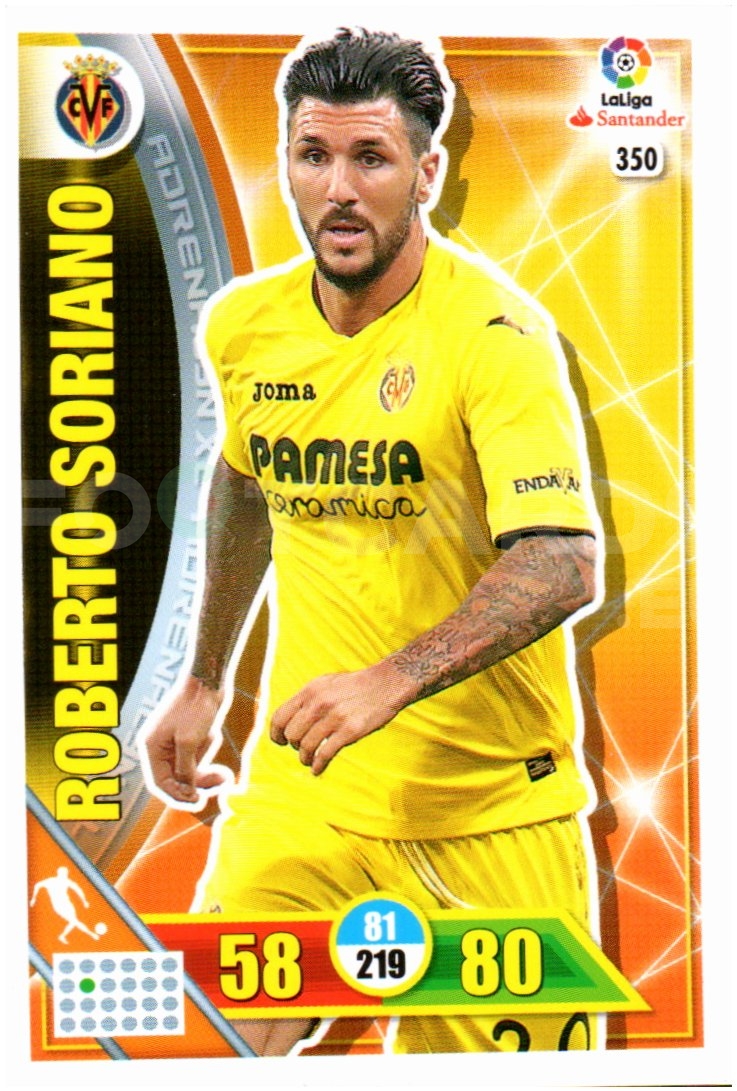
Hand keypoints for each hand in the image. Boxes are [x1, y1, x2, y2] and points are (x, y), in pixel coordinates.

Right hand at [143, 676, 226, 805]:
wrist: (207, 680)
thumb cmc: (195, 707)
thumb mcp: (189, 742)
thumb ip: (185, 769)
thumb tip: (186, 791)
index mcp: (152, 747)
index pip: (160, 783)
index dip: (178, 796)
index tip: (198, 801)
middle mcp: (159, 747)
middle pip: (175, 779)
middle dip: (196, 785)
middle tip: (218, 787)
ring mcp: (173, 742)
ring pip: (188, 770)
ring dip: (206, 773)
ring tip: (224, 774)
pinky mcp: (188, 737)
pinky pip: (196, 757)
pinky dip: (207, 756)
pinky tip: (214, 739)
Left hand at [270, 664, 406, 774]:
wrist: (386, 683)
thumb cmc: (355, 685)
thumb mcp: (326, 683)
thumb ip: (308, 699)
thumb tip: (290, 718)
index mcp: (310, 691)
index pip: (280, 716)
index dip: (276, 733)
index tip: (280, 742)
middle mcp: (319, 704)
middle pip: (291, 734)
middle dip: (293, 745)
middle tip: (300, 749)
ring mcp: (334, 718)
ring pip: (306, 746)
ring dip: (304, 758)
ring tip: (308, 761)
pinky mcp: (349, 731)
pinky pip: (325, 754)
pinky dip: (317, 765)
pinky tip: (317, 769)